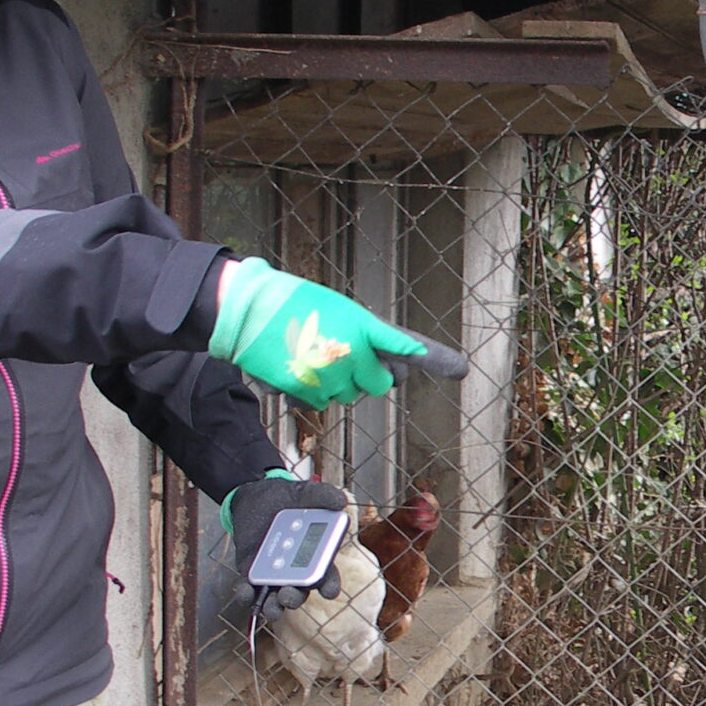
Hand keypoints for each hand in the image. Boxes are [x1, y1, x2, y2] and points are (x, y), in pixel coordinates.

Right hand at [209, 258, 426, 408]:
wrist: (246, 309)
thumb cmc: (291, 303)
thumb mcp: (335, 308)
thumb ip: (363, 334)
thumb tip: (385, 361)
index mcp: (359, 325)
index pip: (401, 343)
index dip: (430, 357)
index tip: (459, 369)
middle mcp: (349, 352)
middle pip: (378, 385)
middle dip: (368, 376)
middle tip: (347, 357)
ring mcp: (327, 374)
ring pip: (348, 396)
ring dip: (338, 383)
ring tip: (315, 354)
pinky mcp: (304, 390)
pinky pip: (321, 402)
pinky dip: (313, 391)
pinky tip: (299, 366)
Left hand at [226, 474, 348, 607]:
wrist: (256, 496)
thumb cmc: (287, 498)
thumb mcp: (305, 492)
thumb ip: (324, 495)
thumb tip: (342, 501)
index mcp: (316, 556)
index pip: (326, 577)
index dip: (329, 586)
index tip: (328, 591)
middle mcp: (296, 570)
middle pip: (300, 594)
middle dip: (296, 599)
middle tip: (289, 594)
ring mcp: (273, 575)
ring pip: (276, 600)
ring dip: (275, 607)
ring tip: (272, 605)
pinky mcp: (251, 573)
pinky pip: (250, 591)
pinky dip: (247, 596)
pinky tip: (246, 591)